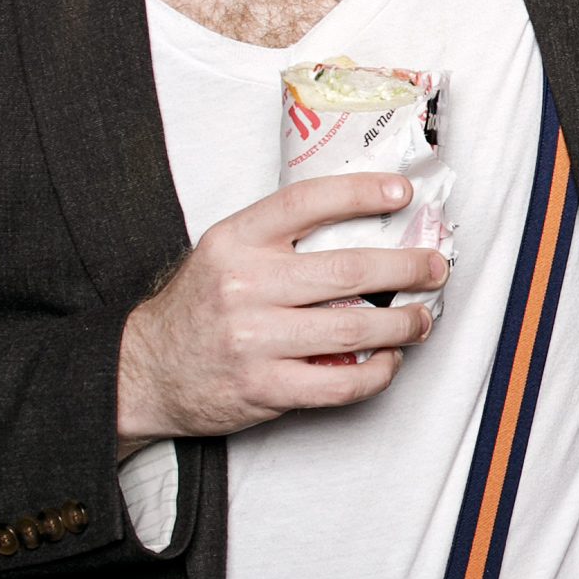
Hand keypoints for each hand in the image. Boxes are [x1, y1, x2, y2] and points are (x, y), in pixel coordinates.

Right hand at [117, 175, 448, 442]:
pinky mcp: (264, 386)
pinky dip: (377, 372)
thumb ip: (278, 238)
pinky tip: (387, 361)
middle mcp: (244, 284)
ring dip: (402, 324)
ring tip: (420, 319)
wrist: (145, 371)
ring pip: (355, 326)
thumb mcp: (223, 253)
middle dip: (406, 267)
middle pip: (349, 270)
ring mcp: (254, 339)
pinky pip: (341, 381)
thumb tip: (363, 224)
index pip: (307, 202)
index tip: (401, 193)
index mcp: (234, 240)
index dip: (361, 192)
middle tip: (433, 266)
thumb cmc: (197, 308)